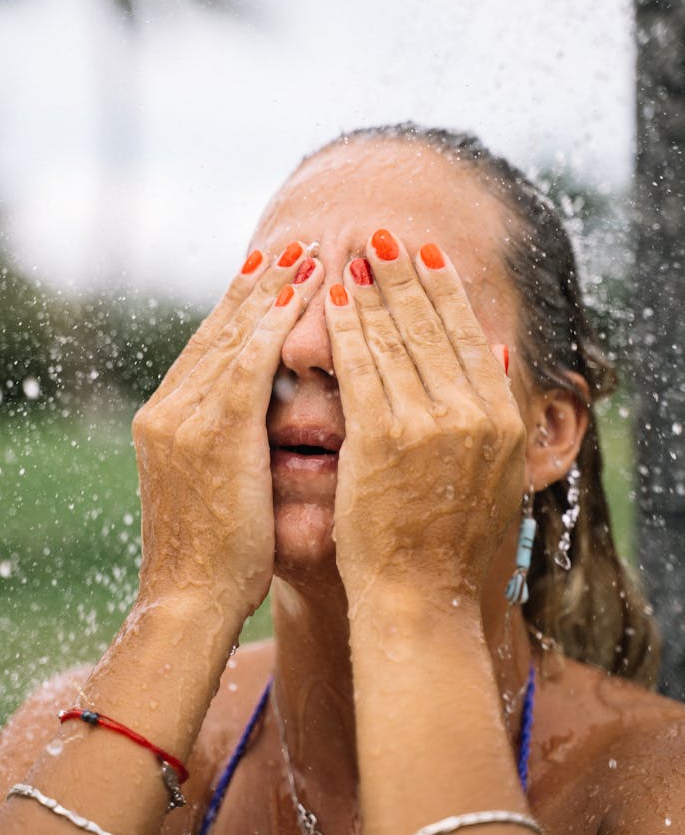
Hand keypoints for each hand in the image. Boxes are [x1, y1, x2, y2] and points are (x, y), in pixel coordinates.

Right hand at [132, 243, 322, 620]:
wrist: (187, 602)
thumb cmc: (214, 558)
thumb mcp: (215, 488)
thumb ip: (230, 443)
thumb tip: (262, 421)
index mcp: (167, 418)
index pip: (210, 346)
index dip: (243, 304)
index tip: (272, 269)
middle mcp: (168, 408)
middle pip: (218, 328)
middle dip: (258, 282)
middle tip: (291, 240)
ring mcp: (183, 419)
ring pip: (233, 336)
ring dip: (272, 289)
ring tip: (306, 251)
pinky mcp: (211, 435)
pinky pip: (247, 365)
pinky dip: (272, 325)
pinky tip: (298, 293)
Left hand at [325, 230, 524, 612]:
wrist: (423, 602)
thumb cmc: (453, 546)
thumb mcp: (495, 476)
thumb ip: (497, 411)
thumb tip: (503, 354)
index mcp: (500, 418)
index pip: (469, 334)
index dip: (444, 289)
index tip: (425, 253)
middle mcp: (472, 412)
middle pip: (432, 325)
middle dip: (404, 273)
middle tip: (383, 232)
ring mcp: (429, 423)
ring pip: (395, 338)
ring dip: (372, 290)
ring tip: (353, 252)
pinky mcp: (384, 438)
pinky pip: (362, 368)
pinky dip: (347, 330)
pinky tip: (332, 300)